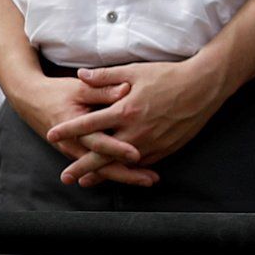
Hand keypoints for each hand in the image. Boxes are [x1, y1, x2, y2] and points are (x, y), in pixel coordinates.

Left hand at [46, 54, 230, 188]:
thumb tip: (80, 75)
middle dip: (81, 166)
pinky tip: (116, 174)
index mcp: (125, 110)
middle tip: (65, 177)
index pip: (89, 123)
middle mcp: (136, 131)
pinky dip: (126, 170)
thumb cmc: (168, 76)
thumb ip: (105, 76)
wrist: (203, 87)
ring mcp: (151, 143)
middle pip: (102, 153)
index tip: (51, 135)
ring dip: (102, 174)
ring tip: (85, 182)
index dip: (68, 130)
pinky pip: (141, 164)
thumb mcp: (134, 71)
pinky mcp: (165, 149)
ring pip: (121, 164)